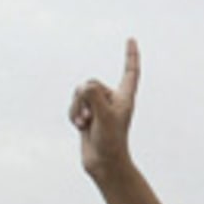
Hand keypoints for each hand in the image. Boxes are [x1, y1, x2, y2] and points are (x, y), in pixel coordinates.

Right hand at [69, 38, 140, 178]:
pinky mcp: (87, 114)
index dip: (130, 55)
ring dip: (78, 108)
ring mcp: (98, 106)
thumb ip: (95, 96)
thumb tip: (86, 85)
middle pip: (91, 83)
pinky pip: (73, 104)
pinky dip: (73, 115)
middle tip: (91, 117)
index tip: (131, 40)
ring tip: (86, 124)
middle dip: (84, 98)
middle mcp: (112, 99)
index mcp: (124, 97)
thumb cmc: (111, 142)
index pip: (130, 72)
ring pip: (79, 93)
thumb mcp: (105, 116)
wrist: (103, 164)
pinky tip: (80, 127)